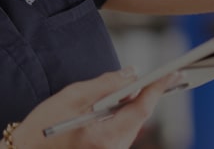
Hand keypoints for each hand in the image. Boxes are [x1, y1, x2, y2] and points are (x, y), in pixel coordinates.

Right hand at [5, 68, 182, 148]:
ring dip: (135, 104)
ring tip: (141, 86)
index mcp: (106, 136)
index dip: (157, 88)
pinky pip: (121, 131)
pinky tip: (121, 102)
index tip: (171, 72)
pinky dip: (124, 114)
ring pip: (131, 124)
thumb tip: (130, 73)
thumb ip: (104, 84)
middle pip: (140, 117)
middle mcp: (114, 148)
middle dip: (149, 95)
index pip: (142, 108)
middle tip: (164, 75)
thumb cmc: (41, 128)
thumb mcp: (71, 97)